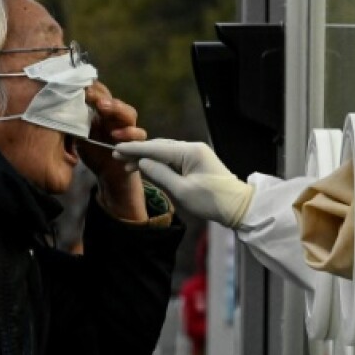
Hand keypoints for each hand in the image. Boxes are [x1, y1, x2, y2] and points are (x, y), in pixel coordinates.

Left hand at [83, 81, 146, 220]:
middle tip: (91, 95)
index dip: (93, 91)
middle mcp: (117, 118)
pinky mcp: (136, 143)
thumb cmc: (95, 151)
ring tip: (103, 108)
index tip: (80, 89)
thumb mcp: (80, 137)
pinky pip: (139, 135)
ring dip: (117, 109)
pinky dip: (130, 134)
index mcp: (103, 114)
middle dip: (104, 97)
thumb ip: (75, 125)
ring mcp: (129, 129)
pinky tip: (116, 136)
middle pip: (115, 102)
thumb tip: (60, 111)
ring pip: (130, 114)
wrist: (108, 174)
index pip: (102, 96)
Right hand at [112, 139, 253, 226]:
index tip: (116, 149)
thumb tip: (142, 162)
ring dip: (147, 158)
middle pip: (159, 147)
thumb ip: (160, 174)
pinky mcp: (196, 162)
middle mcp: (192, 148)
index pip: (156, 148)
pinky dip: (158, 162)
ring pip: (165, 152)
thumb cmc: (211, 201)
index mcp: (190, 152)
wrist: (238, 207)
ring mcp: (195, 154)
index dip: (135, 149)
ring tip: (127, 165)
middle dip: (138, 152)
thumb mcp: (182, 191)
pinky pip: (172, 159)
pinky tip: (146, 167)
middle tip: (117, 157)